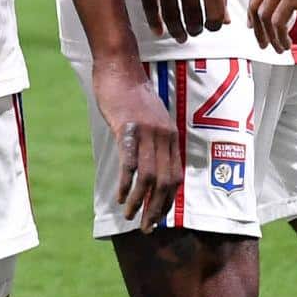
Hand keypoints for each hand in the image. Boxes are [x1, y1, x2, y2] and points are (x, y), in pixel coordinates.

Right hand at [88, 57, 181, 232]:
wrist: (120, 68)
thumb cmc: (130, 96)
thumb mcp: (148, 120)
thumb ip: (152, 141)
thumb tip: (148, 169)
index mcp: (171, 135)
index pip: (176, 176)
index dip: (168, 201)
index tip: (159, 218)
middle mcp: (164, 135)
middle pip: (166, 181)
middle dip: (157, 209)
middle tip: (147, 228)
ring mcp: (148, 131)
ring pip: (149, 176)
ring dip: (140, 202)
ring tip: (131, 217)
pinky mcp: (129, 128)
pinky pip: (131, 162)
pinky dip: (127, 184)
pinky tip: (121, 197)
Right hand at [119, 0, 227, 41]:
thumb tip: (226, 17)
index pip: (216, 12)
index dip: (216, 25)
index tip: (213, 26)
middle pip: (194, 18)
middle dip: (197, 29)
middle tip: (196, 31)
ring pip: (172, 17)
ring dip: (178, 31)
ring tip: (182, 35)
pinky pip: (151, 9)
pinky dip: (156, 23)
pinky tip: (161, 30)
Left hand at [247, 0, 296, 53]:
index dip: (254, 6)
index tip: (255, 20)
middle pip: (255, 3)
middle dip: (256, 25)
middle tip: (261, 39)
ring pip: (264, 16)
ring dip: (268, 35)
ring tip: (277, 47)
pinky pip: (278, 21)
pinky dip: (280, 36)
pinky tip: (287, 43)